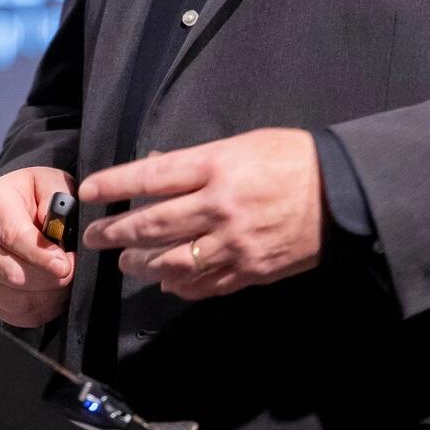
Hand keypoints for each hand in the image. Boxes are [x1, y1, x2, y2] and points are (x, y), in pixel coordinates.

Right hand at [0, 165, 74, 326]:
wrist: (16, 205)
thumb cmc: (38, 194)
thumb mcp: (51, 183)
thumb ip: (57, 203)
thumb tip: (58, 236)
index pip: (11, 235)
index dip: (40, 255)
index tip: (65, 265)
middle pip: (10, 272)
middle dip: (49, 279)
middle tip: (73, 271)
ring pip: (14, 298)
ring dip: (48, 296)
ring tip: (67, 281)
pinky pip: (13, 313)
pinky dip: (40, 310)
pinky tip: (54, 294)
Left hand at [78, 127, 322, 299]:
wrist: (340, 194)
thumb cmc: (290, 159)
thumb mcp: (241, 144)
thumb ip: (197, 161)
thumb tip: (155, 170)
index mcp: (215, 166)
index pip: (151, 177)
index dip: (115, 184)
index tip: (89, 191)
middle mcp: (218, 206)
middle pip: (152, 224)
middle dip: (116, 233)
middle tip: (94, 237)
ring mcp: (233, 244)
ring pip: (172, 262)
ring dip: (141, 264)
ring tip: (125, 262)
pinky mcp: (249, 271)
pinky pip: (204, 284)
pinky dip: (179, 285)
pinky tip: (165, 282)